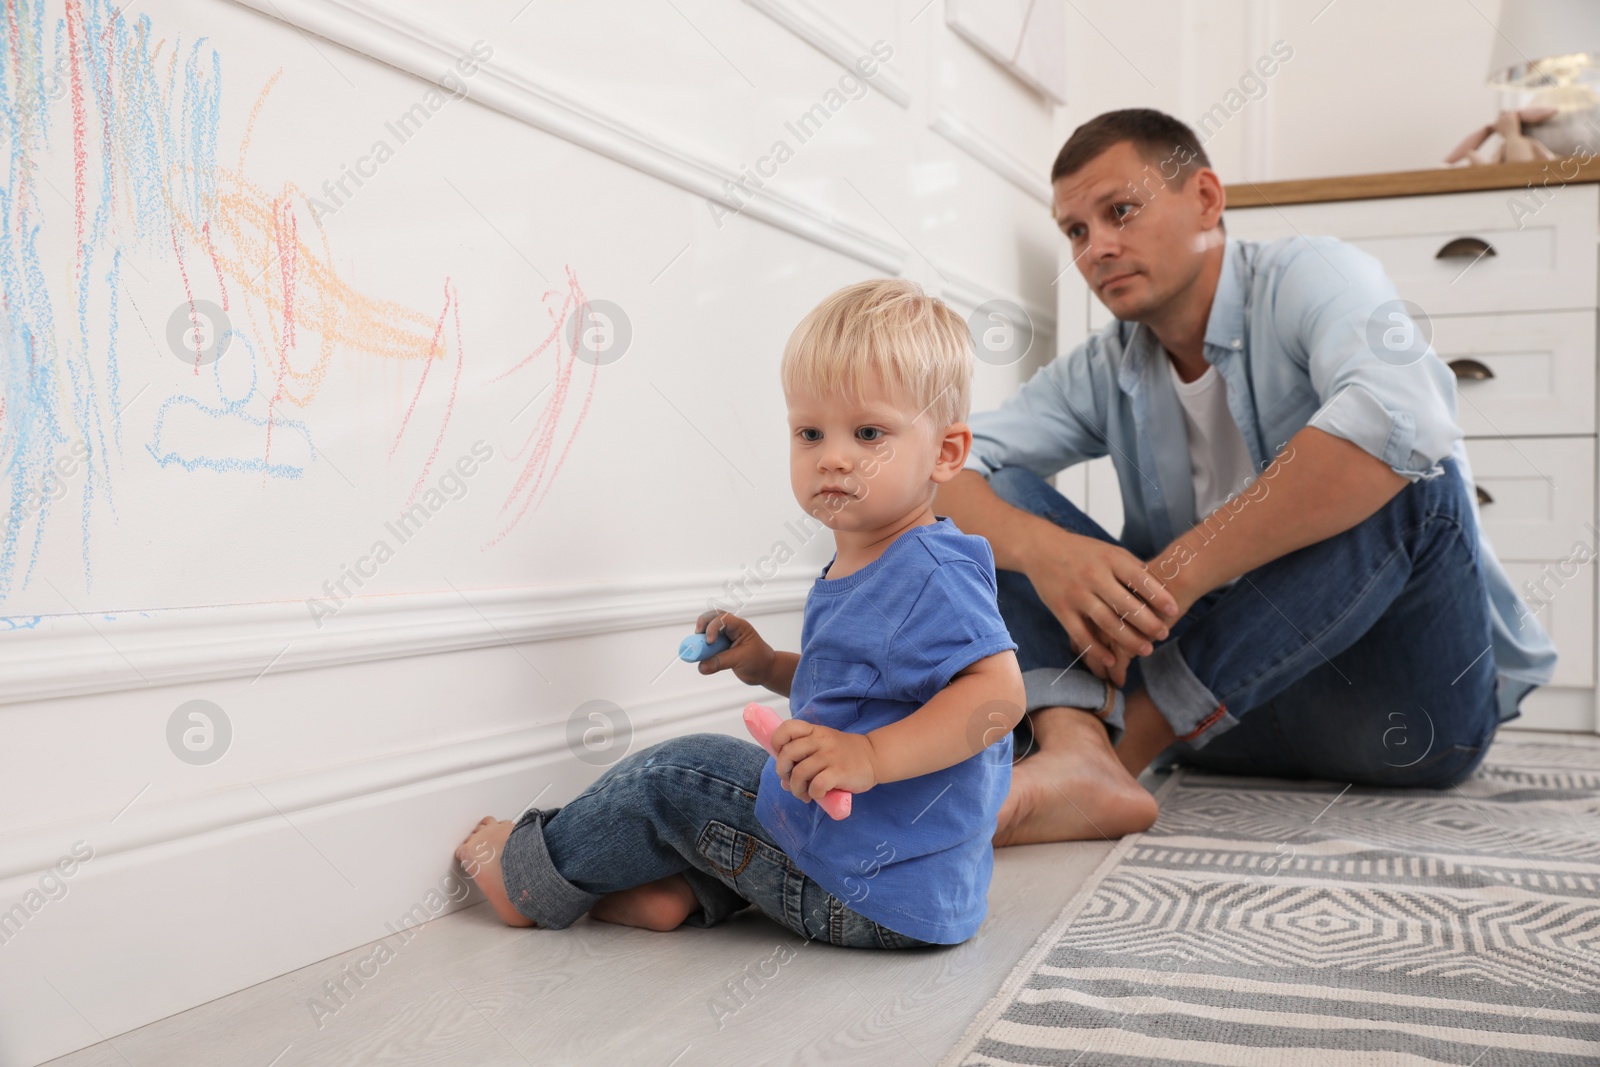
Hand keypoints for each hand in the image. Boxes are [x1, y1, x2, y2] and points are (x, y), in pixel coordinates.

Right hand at [693, 609, 776, 687]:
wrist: (765, 670)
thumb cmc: (759, 661)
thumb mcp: (739, 660)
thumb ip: (719, 662)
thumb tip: (701, 666)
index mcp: (740, 626)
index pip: (722, 619)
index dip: (712, 627)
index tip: (709, 642)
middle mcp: (731, 629)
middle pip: (712, 617)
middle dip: (703, 625)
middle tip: (697, 637)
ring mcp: (726, 637)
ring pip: (708, 629)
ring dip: (701, 637)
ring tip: (698, 647)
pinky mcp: (721, 647)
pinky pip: (709, 643)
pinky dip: (703, 647)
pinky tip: (701, 655)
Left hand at [771, 718, 876, 802]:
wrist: (874, 758)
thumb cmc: (845, 755)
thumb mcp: (823, 749)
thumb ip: (803, 761)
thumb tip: (784, 783)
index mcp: (815, 731)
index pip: (788, 728)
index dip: (777, 742)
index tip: (780, 755)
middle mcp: (821, 741)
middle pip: (788, 752)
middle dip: (782, 771)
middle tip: (790, 780)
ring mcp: (830, 756)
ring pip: (800, 772)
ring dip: (796, 788)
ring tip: (803, 794)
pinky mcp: (840, 772)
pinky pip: (817, 785)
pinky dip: (813, 793)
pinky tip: (817, 795)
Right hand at [1023, 527, 1180, 685]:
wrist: (1041, 548)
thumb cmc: (1083, 551)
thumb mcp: (1108, 551)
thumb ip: (1131, 568)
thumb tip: (1161, 590)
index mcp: (1109, 559)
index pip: (1139, 579)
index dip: (1158, 596)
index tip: (1174, 610)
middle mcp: (1093, 576)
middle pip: (1125, 605)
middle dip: (1148, 623)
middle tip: (1163, 634)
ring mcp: (1076, 594)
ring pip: (1106, 623)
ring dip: (1128, 640)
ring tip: (1146, 650)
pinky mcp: (1061, 609)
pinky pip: (1081, 634)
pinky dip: (1097, 649)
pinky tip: (1113, 660)